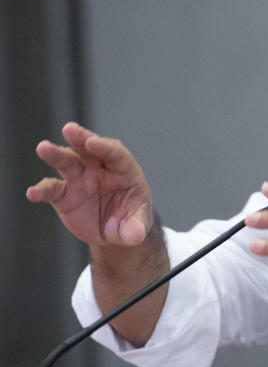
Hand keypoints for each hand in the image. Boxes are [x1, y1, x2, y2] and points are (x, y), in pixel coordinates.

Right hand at [26, 122, 153, 247]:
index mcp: (124, 171)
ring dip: (56, 155)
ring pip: (67, 162)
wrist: (114, 229)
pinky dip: (42, 190)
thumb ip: (135, 229)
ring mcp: (80, 179)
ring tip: (43, 148)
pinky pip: (52, 189)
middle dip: (80, 138)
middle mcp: (100, 169)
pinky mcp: (64, 194)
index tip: (93, 142)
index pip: (116, 154)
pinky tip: (33, 193)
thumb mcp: (136, 226)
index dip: (105, 147)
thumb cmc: (131, 219)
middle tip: (69, 129)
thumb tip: (135, 236)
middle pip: (89, 150)